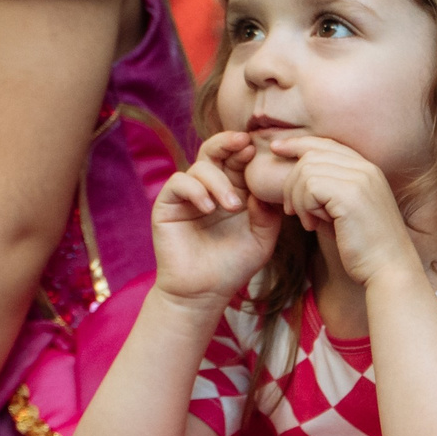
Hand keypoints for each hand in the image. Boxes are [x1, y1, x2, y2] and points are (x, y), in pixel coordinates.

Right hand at [151, 130, 284, 305]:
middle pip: (215, 150)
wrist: (204, 292)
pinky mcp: (168, 204)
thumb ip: (268, 213)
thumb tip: (264, 188)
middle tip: (245, 144)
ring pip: (200, 166)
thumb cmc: (233, 265)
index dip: (248, 150)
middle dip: (229, 143)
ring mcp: (188, 194)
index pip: (238, 159)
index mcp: (233, 189)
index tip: (260, 149)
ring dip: (219, 182)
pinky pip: (179, 183)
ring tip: (232, 207)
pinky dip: (196, 190)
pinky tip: (209, 208)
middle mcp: (209, 187)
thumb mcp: (262, 239)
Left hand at [265, 135, 422, 291]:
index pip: (326, 144)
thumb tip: (294, 182)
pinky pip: (310, 187)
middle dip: (292, 182)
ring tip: (307, 221)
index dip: (298, 144)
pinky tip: (312, 226)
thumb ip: (324, 194)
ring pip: (306, 170)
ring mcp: (360, 179)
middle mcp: (366, 168)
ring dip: (297, 198)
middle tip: (291, 210)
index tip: (276, 148)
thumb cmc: (364, 248)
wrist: (389, 270)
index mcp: (367, 170)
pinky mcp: (351, 194)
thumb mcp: (342, 214)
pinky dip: (303, 206)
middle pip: (312, 154)